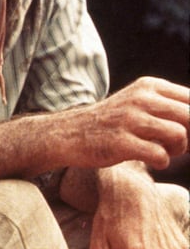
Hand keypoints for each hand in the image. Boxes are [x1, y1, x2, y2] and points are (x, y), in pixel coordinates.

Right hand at [61, 78, 188, 171]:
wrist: (69, 134)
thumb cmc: (111, 123)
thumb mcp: (137, 102)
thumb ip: (167, 106)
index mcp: (149, 86)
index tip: (187, 134)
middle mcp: (140, 99)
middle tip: (179, 146)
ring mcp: (129, 120)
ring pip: (179, 134)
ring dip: (179, 149)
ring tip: (166, 152)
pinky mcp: (120, 143)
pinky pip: (159, 155)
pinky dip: (163, 162)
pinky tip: (154, 161)